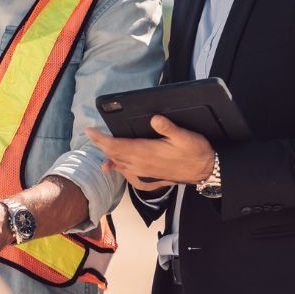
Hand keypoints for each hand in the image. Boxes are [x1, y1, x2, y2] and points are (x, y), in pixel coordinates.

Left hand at [84, 115, 214, 186]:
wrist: (204, 170)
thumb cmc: (195, 151)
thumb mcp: (185, 136)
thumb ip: (168, 127)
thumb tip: (155, 119)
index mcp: (146, 152)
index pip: (117, 145)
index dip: (101, 138)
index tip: (90, 131)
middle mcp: (141, 163)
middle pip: (114, 153)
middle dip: (100, 143)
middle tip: (90, 134)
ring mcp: (143, 170)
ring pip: (118, 162)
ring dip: (106, 153)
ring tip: (97, 145)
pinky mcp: (148, 174)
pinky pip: (126, 171)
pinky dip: (116, 166)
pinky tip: (110, 167)